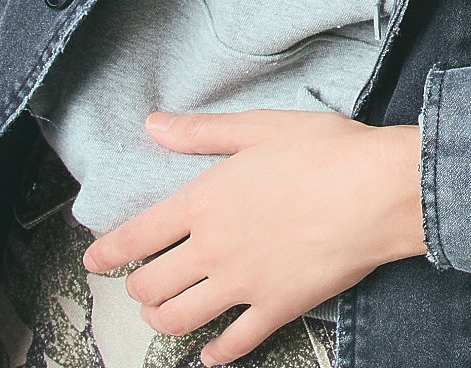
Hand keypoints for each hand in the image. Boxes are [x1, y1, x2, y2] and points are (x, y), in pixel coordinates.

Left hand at [80, 107, 425, 364]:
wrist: (376, 191)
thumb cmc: (323, 150)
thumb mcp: (259, 127)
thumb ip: (201, 132)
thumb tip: (153, 126)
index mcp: (206, 201)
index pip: (138, 235)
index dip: (108, 252)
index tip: (93, 260)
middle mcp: (214, 248)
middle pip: (152, 286)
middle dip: (137, 289)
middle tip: (139, 284)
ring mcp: (243, 284)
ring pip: (180, 319)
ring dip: (164, 321)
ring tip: (164, 316)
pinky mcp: (276, 309)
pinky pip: (234, 343)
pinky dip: (216, 353)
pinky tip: (211, 353)